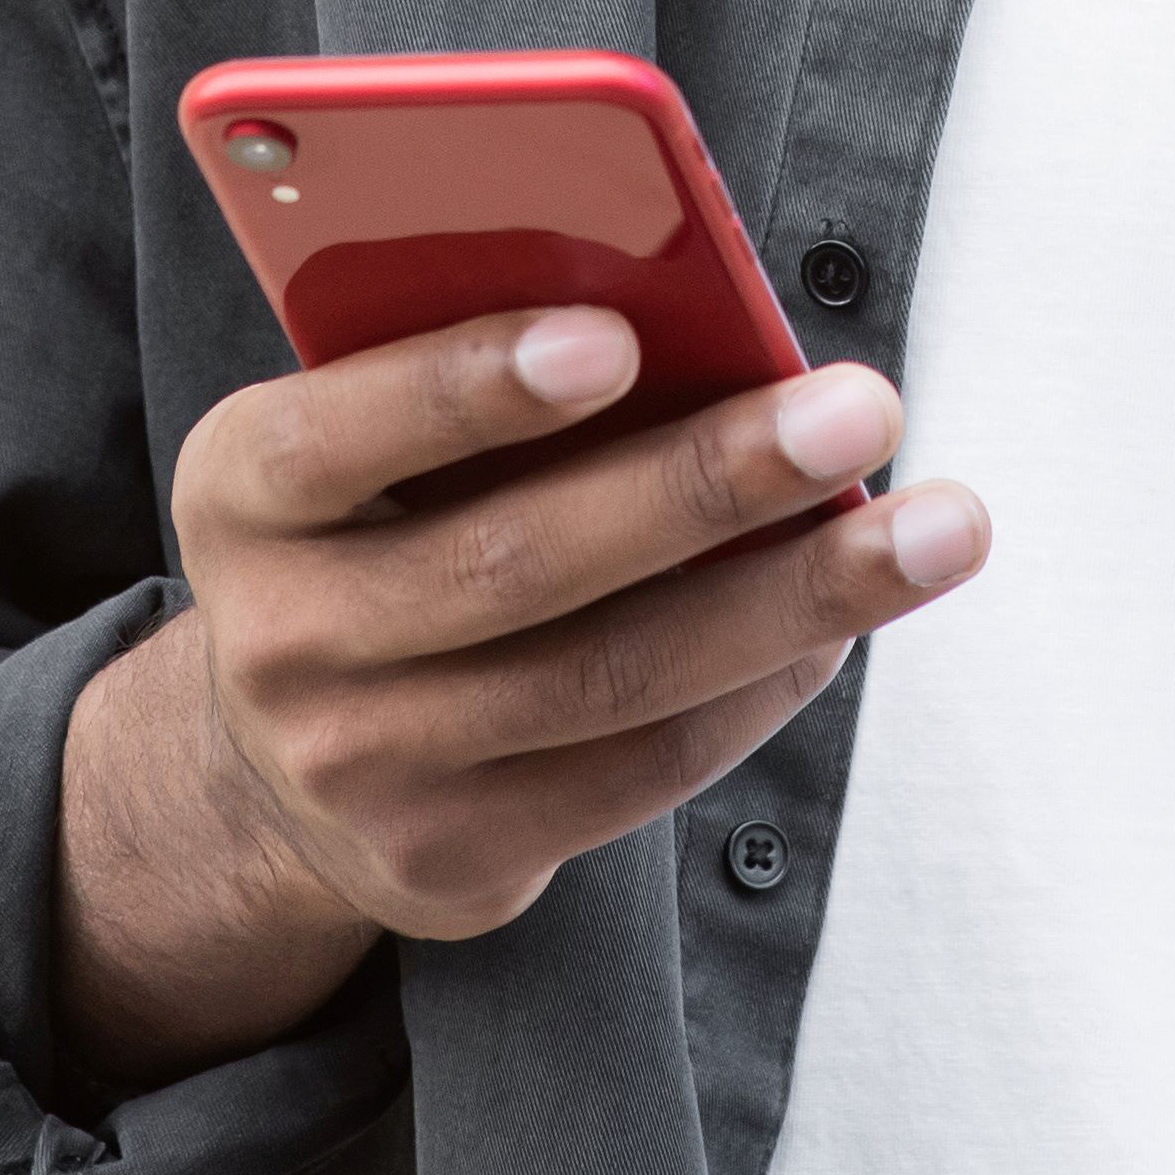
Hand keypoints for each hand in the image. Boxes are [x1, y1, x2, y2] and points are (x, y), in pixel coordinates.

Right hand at [48, 308, 987, 1091]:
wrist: (274, 759)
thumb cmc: (373, 523)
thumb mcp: (362, 431)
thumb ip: (471, 368)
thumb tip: (696, 313)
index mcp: (240, 487)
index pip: (340, 432)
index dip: (470, 385)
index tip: (614, 336)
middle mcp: (282, 638)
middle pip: (519, 565)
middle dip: (707, 481)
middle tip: (859, 404)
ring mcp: (365, 768)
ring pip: (612, 678)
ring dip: (794, 596)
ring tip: (935, 525)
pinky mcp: (456, 861)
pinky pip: (644, 767)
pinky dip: (763, 684)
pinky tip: (848, 616)